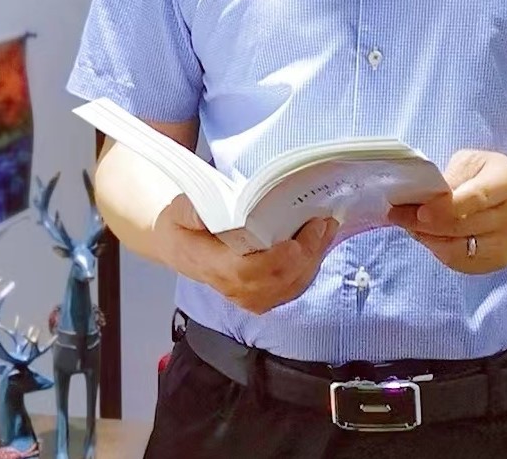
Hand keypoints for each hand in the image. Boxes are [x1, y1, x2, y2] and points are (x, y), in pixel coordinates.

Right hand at [161, 195, 339, 313]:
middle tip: (322, 224)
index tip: (295, 241)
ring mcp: (249, 296)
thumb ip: (193, 210)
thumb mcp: (180, 210)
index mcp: (213, 265)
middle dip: (305, 254)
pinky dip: (310, 267)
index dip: (275, 261)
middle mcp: (234, 288)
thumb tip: (210, 210)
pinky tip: (320, 245)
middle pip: (276, 280)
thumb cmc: (182, 225)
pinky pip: (291, 288)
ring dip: (313, 259)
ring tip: (327, 230)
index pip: (247, 272)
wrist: (179, 246)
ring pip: (288, 286)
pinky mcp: (261, 295)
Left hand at [387, 150, 506, 273]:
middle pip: (463, 227)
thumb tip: (422, 196)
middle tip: (398, 216)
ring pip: (460, 250)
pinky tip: (428, 238)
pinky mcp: (500, 261)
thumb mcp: (471, 162)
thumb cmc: (488, 174)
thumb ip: (450, 177)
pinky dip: (440, 251)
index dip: (444, 207)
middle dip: (425, 224)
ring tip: (409, 226)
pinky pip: (463, 263)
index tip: (418, 210)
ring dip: (428, 239)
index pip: (475, 199)